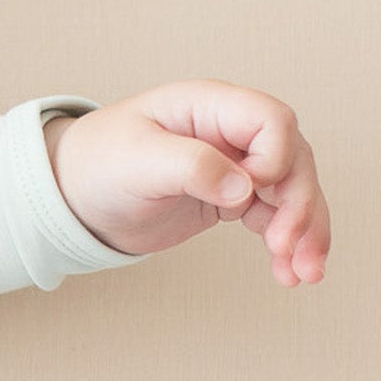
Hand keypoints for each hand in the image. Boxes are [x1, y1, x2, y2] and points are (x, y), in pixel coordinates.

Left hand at [44, 82, 330, 285]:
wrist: (73, 199)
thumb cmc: (96, 165)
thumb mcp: (135, 161)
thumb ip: (190, 165)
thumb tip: (244, 188)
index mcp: (208, 106)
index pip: (271, 120)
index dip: (277, 156)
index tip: (254, 192)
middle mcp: (230, 132)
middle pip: (293, 159)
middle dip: (300, 204)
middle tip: (288, 248)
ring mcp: (236, 165)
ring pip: (292, 192)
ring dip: (306, 231)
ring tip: (304, 274)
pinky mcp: (232, 199)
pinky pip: (275, 216)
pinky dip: (288, 243)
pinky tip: (290, 274)